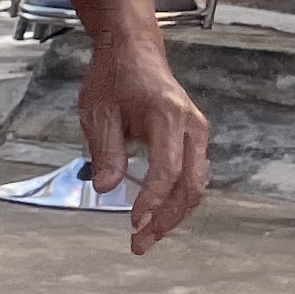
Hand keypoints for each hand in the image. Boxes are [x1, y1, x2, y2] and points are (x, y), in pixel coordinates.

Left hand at [78, 33, 209, 255]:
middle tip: (140, 242)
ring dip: (173, 214)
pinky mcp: (192, 138)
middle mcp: (191, 126)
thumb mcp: (98, 112)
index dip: (152, 200)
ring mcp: (196, 133)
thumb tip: (106, 189)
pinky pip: (191, 175)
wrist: (133, 51)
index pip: (167, 170)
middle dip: (167, 218)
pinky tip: (155, 215)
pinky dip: (176, 199)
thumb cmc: (114, 78)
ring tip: (146, 236)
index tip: (134, 222)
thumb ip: (105, 151)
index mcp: (168, 117)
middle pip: (190, 185)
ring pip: (195, 184)